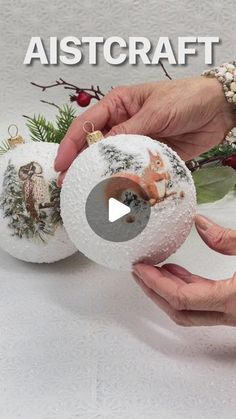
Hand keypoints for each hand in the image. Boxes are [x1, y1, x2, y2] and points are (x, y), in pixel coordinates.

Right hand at [54, 76, 234, 185]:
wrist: (219, 110)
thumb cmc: (187, 97)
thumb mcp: (155, 111)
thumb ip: (128, 131)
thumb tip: (101, 148)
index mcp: (118, 105)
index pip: (86, 125)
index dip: (70, 144)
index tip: (61, 165)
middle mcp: (123, 124)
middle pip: (94, 146)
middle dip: (81, 164)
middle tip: (69, 185)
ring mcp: (136, 141)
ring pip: (112, 161)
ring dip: (102, 175)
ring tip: (89, 193)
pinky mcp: (149, 156)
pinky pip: (133, 170)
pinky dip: (125, 181)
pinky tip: (117, 192)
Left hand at [133, 215, 235, 326]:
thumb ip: (226, 239)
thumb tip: (200, 224)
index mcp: (231, 300)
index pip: (181, 298)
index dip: (156, 283)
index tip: (140, 269)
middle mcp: (230, 314)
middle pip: (180, 310)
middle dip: (154, 291)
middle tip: (138, 272)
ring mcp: (231, 314)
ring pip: (191, 310)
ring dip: (168, 291)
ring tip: (152, 270)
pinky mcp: (233, 308)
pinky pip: (202, 303)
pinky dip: (185, 289)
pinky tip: (175, 273)